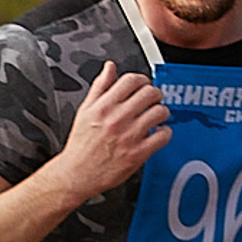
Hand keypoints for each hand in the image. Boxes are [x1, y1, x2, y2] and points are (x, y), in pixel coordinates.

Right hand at [55, 61, 171, 200]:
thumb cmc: (81, 145)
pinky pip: (162, 136)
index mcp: (104, 106)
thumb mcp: (85, 110)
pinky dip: (165, 133)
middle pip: (149, 93)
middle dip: (155, 94)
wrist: (77, 174)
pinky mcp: (137, 154)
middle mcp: (117, 119)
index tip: (144, 85)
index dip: (142, 80)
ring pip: (159, 112)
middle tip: (153, 100)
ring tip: (157, 116)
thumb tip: (110, 67)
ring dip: (162, 112)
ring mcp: (129, 136)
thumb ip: (99, 87)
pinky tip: (158, 133)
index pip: (132, 80)